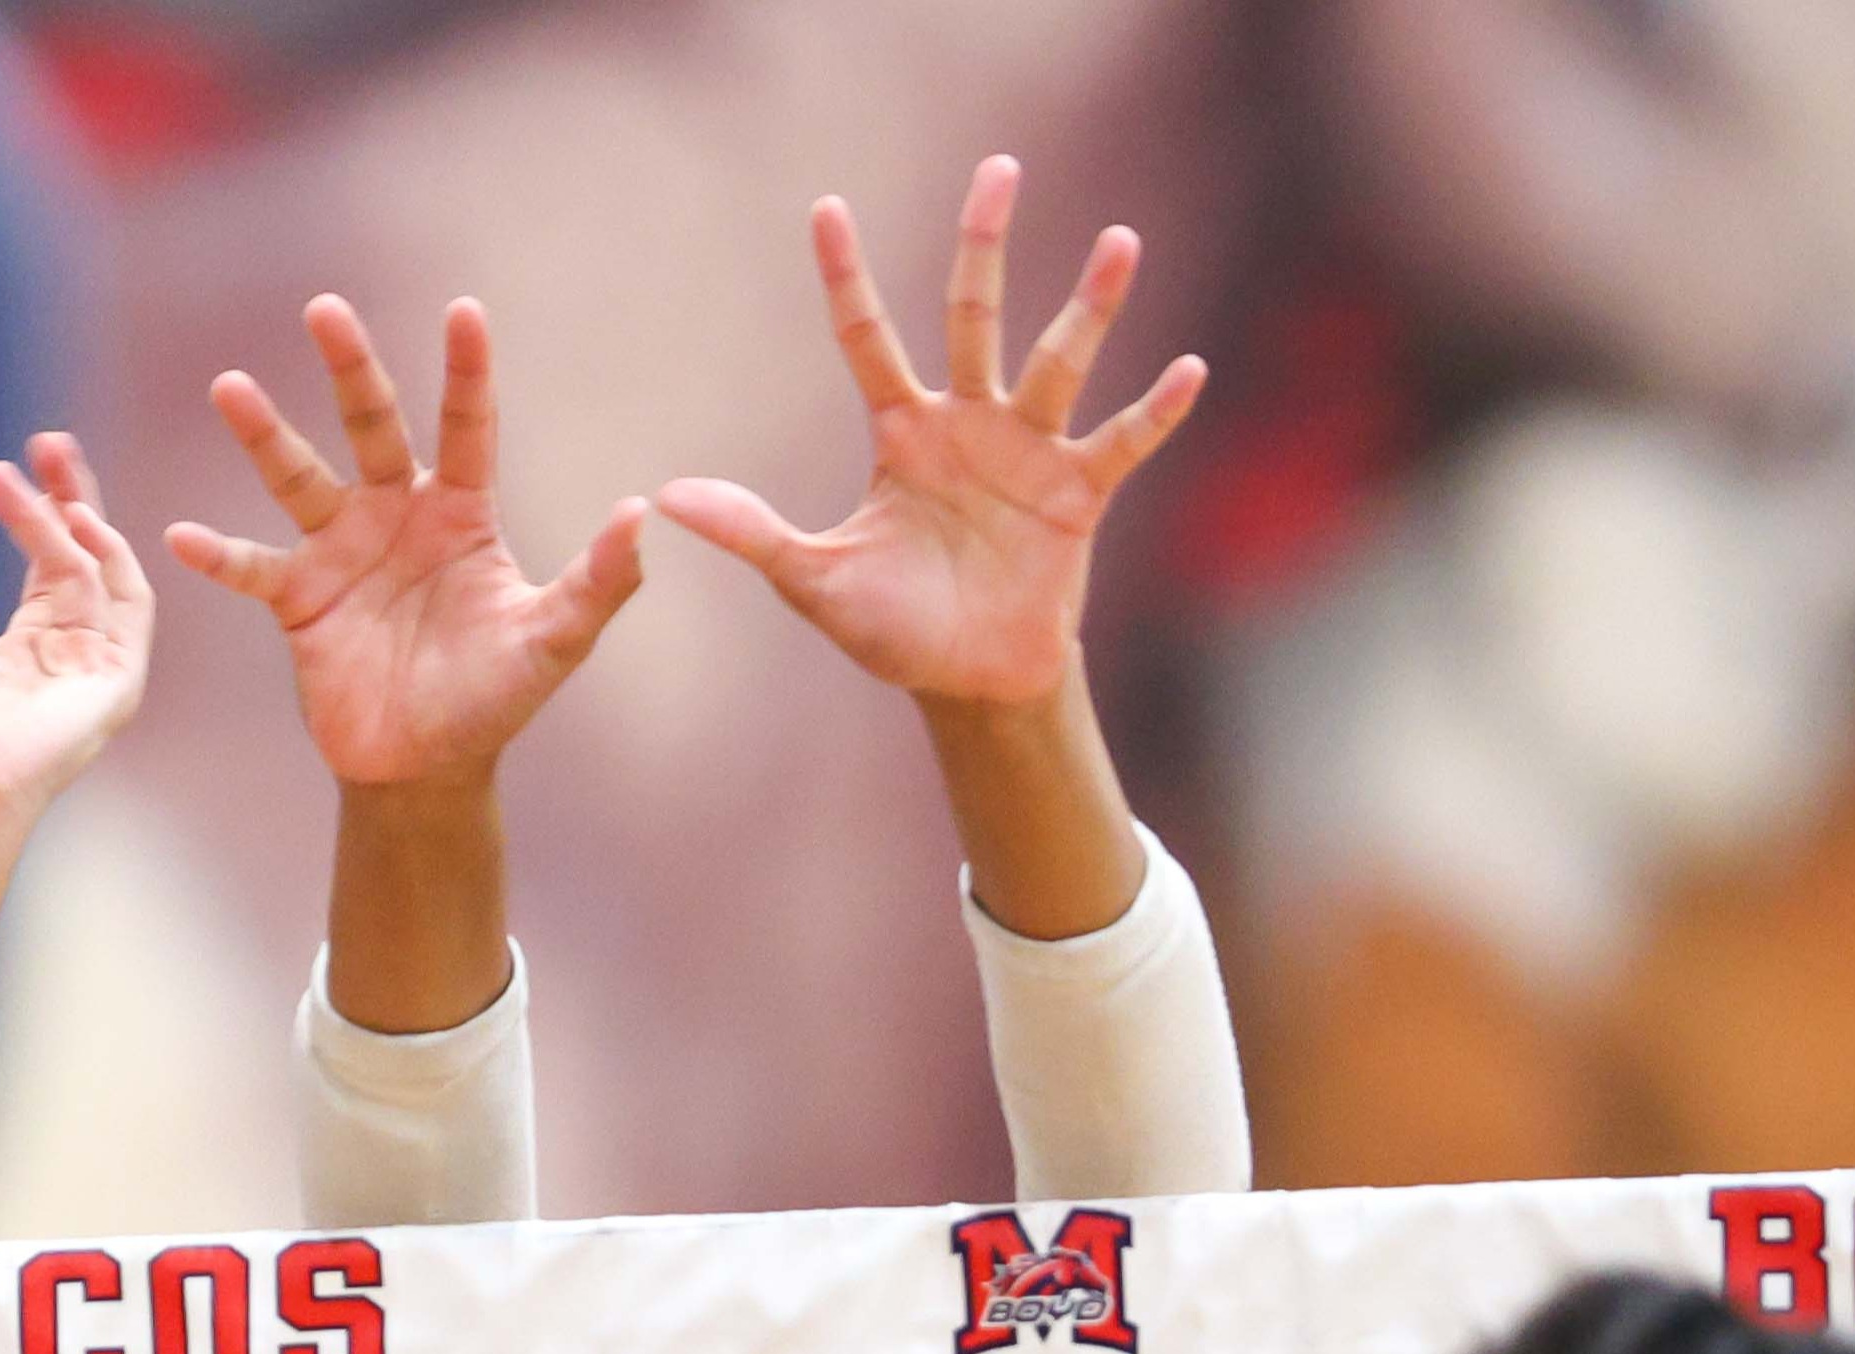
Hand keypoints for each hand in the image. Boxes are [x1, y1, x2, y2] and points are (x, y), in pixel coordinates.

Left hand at [0, 432, 154, 826]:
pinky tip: (78, 519)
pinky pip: (128, 605)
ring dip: (77, 511)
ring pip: (98, 568)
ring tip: (47, 464)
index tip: (10, 464)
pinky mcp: (116, 682)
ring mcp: (96, 668)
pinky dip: (111, 558)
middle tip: (48, 441)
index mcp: (30, 654)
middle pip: (85, 556)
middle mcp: (70, 656)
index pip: (49, 566)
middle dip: (70, 494)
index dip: (35, 512)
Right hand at [168, 298, 645, 787]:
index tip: (465, 309)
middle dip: (350, 368)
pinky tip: (180, 536)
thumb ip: (599, 583)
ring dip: (265, 437)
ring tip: (231, 388)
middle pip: (371, 426)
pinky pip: (253, 571)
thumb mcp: (553, 643)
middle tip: (325, 309)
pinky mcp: (299, 601)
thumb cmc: (493, 701)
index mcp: (460, 513)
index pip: (468, 426)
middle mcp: (395, 514)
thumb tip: (639, 516)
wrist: (426, 768)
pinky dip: (218, 558)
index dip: (466, 371)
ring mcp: (341, 552)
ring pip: (299, 478)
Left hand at [661, 159, 1204, 711]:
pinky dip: (1154, 411)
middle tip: (999, 169)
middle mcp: (968, 423)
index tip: (826, 209)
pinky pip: (1120, 442)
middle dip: (982, 246)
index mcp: (902, 435)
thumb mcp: (814, 582)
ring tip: (1118, 242)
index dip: (845, 280)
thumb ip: (752, 534)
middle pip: (972, 318)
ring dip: (1091, 307)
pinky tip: (1187, 369)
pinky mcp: (1078, 494)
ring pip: (1059, 361)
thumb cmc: (894, 629)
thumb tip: (667, 497)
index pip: (866, 341)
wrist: (967, 683)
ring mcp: (1028, 451)